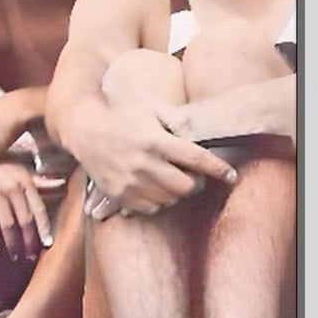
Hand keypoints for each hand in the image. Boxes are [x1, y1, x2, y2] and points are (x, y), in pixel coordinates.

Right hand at [0, 162, 59, 262]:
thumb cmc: (0, 164)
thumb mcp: (21, 169)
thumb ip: (40, 181)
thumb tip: (61, 183)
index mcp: (25, 182)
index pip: (38, 209)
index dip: (43, 228)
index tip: (47, 244)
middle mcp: (12, 188)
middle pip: (24, 220)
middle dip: (28, 241)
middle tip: (30, 256)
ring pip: (8, 225)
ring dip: (12, 244)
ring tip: (15, 257)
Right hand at [78, 105, 234, 216]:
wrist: (86, 131)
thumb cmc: (123, 117)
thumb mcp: (150, 109)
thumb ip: (176, 119)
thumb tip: (203, 134)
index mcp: (154, 139)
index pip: (195, 158)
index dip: (217, 169)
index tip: (231, 176)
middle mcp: (143, 162)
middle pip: (185, 186)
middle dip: (197, 183)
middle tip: (196, 177)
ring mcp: (130, 181)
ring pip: (170, 199)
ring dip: (178, 192)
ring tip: (173, 180)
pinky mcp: (120, 195)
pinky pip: (151, 208)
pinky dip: (159, 201)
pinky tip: (155, 188)